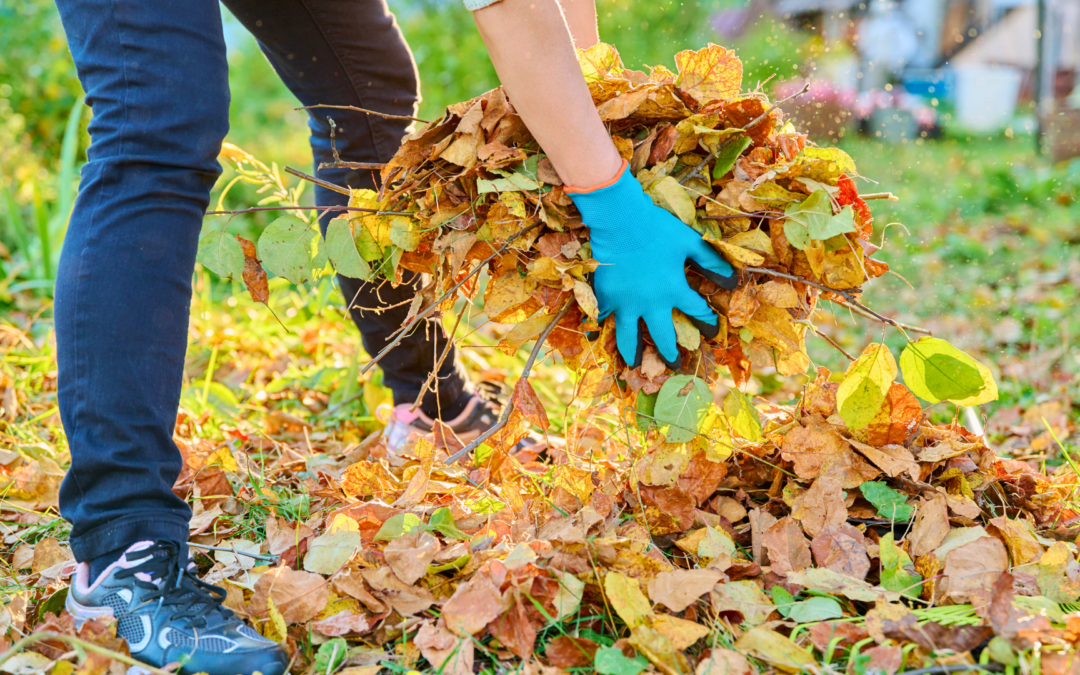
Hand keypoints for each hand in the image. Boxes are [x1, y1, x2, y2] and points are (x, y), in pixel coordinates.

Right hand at [567, 160, 737, 368]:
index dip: (707, 322)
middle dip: (671, 353)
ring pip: (629, 337)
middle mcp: (651, 304)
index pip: (696, 312)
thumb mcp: (689, 242)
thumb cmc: (657, 228)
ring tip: (634, 366)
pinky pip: (604, 317)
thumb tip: (733, 280)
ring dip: (634, 353)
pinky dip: (605, 326)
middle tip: (674, 364)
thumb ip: (711, 262)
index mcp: (674, 290)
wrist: (620, 219)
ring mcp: (625, 304)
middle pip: (663, 337)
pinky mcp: (605, 297)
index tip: (713, 331)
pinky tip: (605, 334)